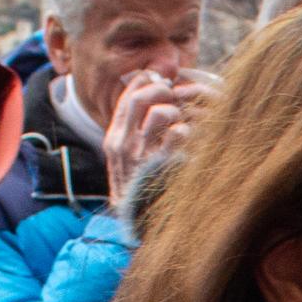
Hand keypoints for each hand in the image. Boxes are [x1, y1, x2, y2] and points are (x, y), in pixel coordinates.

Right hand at [103, 70, 216, 187]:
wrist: (138, 221)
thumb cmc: (137, 188)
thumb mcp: (125, 160)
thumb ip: (131, 133)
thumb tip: (146, 102)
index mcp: (113, 140)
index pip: (125, 99)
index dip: (144, 83)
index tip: (159, 80)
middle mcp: (123, 145)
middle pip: (138, 98)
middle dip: (160, 90)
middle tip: (174, 94)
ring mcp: (142, 156)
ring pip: (159, 112)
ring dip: (175, 111)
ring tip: (180, 121)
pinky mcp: (162, 166)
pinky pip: (179, 133)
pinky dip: (187, 131)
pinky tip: (187, 139)